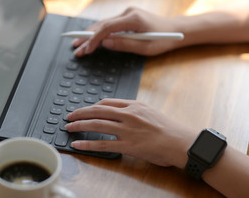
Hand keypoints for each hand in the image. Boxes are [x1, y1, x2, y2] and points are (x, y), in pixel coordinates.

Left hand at [65, 99, 197, 167]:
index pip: (107, 102)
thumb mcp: (151, 113)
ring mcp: (127, 130)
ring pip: (97, 124)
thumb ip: (135, 111)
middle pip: (98, 110)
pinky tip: (77, 143)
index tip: (85, 109)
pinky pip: (102, 143)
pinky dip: (87, 143)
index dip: (92, 106)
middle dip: (80, 112)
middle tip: (70, 116)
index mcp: (134, 105)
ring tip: (69, 127)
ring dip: (79, 125)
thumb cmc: (169, 129)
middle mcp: (128, 115)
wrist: (179, 142)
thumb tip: (123, 114)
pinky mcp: (127, 145)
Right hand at [73, 7, 182, 56]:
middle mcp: (129, 12)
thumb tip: (105, 44)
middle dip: (88, 37)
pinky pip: (111, 24)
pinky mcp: (128, 16)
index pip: (108, 28)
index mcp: (134, 18)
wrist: (175, 29)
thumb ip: (124, 45)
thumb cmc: (164, 39)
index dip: (95, 39)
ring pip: (105, 23)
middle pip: (103, 25)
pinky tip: (91, 37)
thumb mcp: (145, 47)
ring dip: (92, 34)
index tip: (87, 50)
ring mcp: (128, 13)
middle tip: (76, 48)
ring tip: (79, 44)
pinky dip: (100, 32)